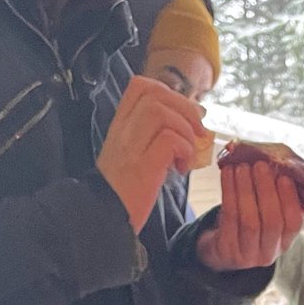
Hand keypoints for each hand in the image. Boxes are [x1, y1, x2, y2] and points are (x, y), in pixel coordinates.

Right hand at [96, 76, 207, 230]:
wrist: (107, 218)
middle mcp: (123, 131)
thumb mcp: (135, 155)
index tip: (184, 115)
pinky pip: (169, 140)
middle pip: (156, 94)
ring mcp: (131, 147)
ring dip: (185, 131)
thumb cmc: (126, 191)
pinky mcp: (142, 166)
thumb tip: (191, 119)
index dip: (169, 93)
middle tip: (196, 132)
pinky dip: (184, 150)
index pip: (140, 86)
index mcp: (120, 126)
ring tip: (186, 154)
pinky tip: (180, 167)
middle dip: (185, 108)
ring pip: (162, 112)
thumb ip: (152, 135)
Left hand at [195, 160, 303, 270]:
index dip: (290, 199)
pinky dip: (229, 192)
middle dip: (267, 190)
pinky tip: (228, 174)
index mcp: (284, 242)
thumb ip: (278, 199)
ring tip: (242, 166)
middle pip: (272, 222)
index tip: (284, 176)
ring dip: (246, 189)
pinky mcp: (226, 249)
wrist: (220, 254)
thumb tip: (282, 165)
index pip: (293, 224)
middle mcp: (268, 253)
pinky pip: (229, 217)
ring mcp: (246, 254)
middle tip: (260, 165)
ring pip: (249, 220)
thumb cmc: (248, 227)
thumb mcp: (266, 220)